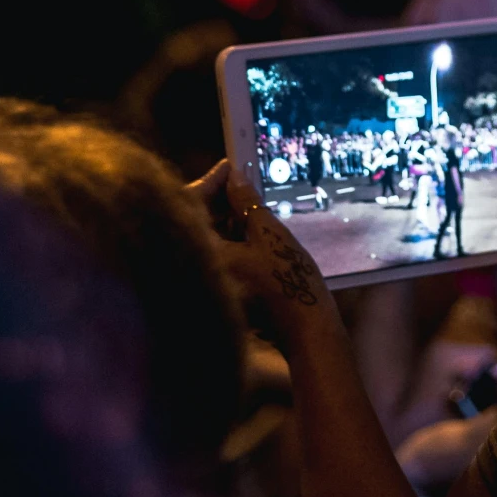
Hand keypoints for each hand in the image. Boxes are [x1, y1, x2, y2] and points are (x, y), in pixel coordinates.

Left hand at [193, 160, 333, 334]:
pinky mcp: (218, 290)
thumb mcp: (270, 233)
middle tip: (240, 183)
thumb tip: (235, 178)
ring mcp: (208, 282)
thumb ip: (247, 203)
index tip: (228, 167)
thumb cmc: (289, 284)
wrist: (305, 329)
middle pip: (196, 224)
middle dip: (217, 202)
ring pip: (206, 240)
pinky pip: (214, 257)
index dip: (210, 182)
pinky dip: (227, 241)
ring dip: (223, 221)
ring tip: (249, 206)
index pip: (191, 206)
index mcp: (205, 254)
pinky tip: (248, 231)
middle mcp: (198, 269)